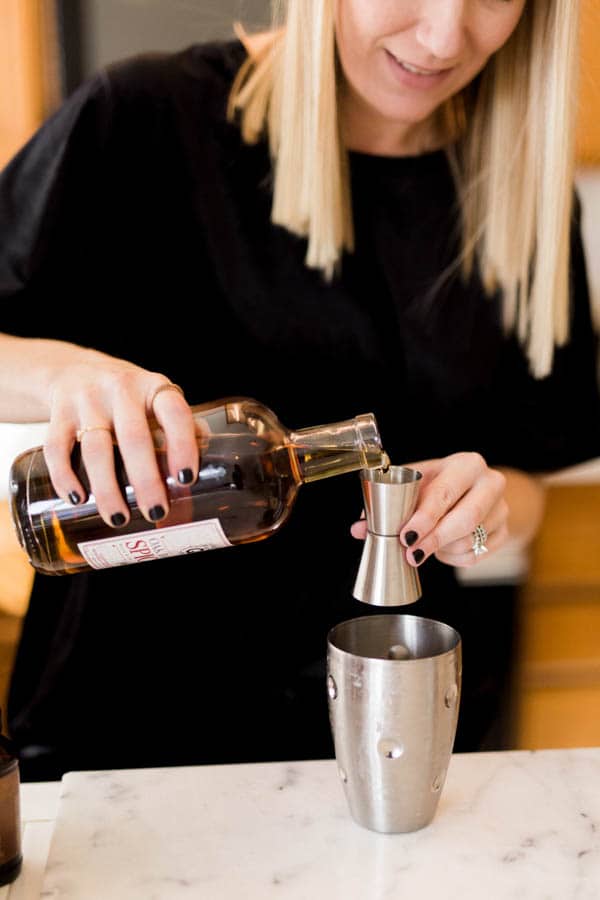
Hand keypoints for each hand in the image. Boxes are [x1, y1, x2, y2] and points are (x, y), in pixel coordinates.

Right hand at [43, 348, 197, 526]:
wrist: (74, 369)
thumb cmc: (128, 397)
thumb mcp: (156, 402)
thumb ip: (179, 430)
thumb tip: (210, 473)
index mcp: (154, 388)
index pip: (174, 413)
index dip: (182, 445)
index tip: (187, 478)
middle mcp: (121, 389)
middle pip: (133, 438)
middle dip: (145, 480)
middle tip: (155, 512)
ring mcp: (87, 399)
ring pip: (95, 448)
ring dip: (107, 487)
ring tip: (118, 517)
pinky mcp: (58, 412)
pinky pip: (57, 447)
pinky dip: (65, 476)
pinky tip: (77, 499)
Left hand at [351, 452, 507, 567]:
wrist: (478, 490)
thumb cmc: (440, 485)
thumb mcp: (416, 483)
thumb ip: (387, 503)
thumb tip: (358, 528)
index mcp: (467, 464)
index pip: (445, 493)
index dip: (424, 518)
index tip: (406, 536)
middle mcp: (490, 483)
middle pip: (466, 519)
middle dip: (434, 540)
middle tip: (411, 554)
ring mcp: (502, 509)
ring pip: (470, 541)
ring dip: (442, 550)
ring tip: (425, 546)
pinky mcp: (505, 532)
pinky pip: (476, 556)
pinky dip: (454, 558)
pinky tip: (443, 550)